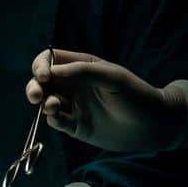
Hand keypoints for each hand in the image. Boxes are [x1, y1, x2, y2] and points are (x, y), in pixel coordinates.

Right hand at [24, 48, 186, 151]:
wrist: (153, 125)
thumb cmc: (135, 94)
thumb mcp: (111, 76)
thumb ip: (81, 71)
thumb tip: (51, 72)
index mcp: (81, 67)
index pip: (50, 60)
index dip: (41, 66)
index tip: (43, 76)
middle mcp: (74, 85)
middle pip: (42, 82)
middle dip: (34, 86)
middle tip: (35, 96)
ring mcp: (74, 105)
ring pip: (46, 102)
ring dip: (43, 103)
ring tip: (54, 107)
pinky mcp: (76, 126)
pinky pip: (56, 121)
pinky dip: (53, 119)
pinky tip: (60, 119)